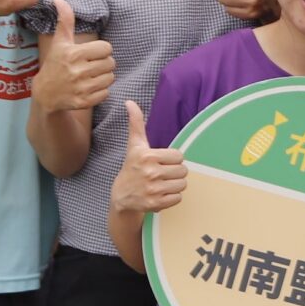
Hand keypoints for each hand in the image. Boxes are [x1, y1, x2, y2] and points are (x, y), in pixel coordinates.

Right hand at [32, 0, 115, 113]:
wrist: (45, 94)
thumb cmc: (55, 64)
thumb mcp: (59, 42)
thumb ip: (65, 21)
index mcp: (73, 54)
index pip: (106, 48)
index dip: (101, 50)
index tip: (90, 53)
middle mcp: (78, 71)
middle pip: (111, 63)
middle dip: (104, 63)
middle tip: (91, 65)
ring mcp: (81, 88)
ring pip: (111, 77)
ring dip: (104, 76)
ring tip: (91, 75)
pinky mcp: (85, 101)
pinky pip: (106, 93)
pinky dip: (101, 90)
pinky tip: (89, 87)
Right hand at [109, 99, 185, 213]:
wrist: (121, 195)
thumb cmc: (132, 167)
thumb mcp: (134, 145)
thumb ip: (136, 123)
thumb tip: (129, 102)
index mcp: (148, 156)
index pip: (179, 156)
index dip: (172, 159)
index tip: (162, 162)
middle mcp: (151, 173)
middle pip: (183, 171)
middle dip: (174, 172)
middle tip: (162, 174)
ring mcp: (153, 190)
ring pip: (182, 184)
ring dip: (174, 185)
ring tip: (162, 183)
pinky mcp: (156, 204)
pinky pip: (178, 198)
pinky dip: (172, 197)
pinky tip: (161, 193)